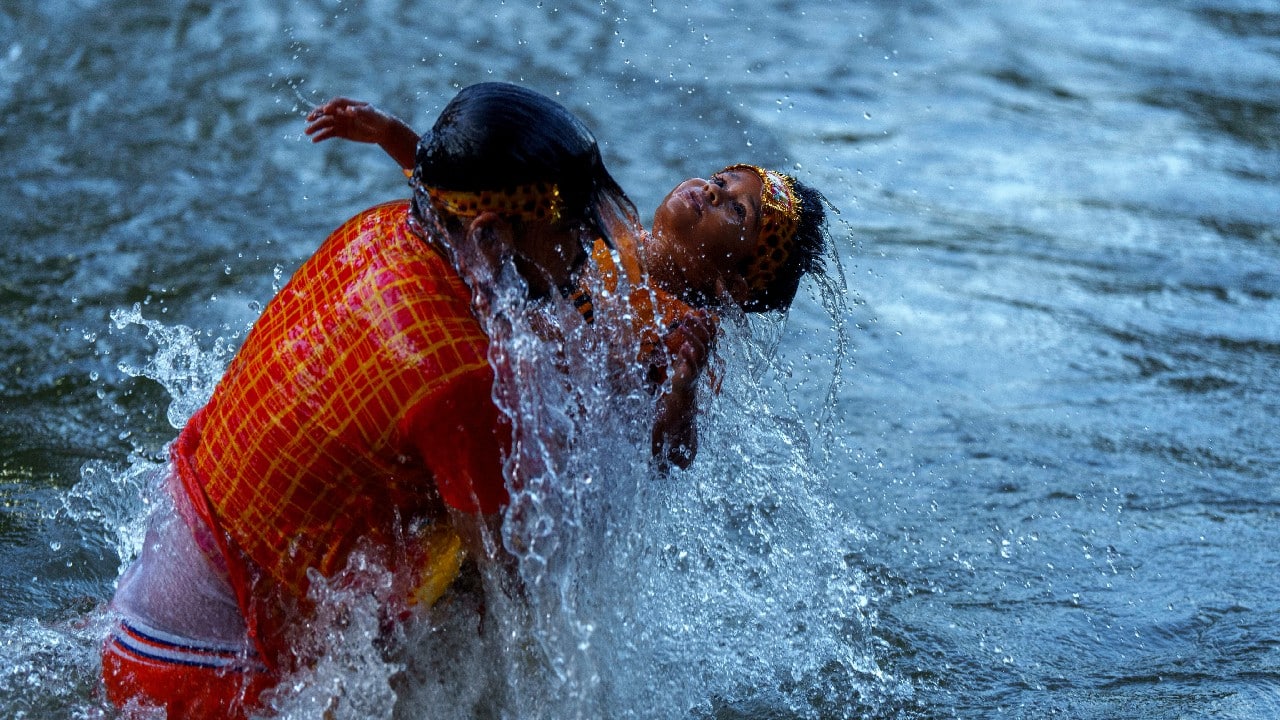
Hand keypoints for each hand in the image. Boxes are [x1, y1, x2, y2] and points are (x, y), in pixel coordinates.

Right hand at [304, 97, 420, 170]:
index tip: (325, 110)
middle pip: (327, 112)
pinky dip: (321, 136)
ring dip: (316, 127)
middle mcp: (342, 112)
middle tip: (309, 119)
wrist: (382, 130)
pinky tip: (314, 140)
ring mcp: (340, 122)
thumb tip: (349, 110)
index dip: (331, 106)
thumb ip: (360, 112)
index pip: (337, 103)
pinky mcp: (341, 131)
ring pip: (325, 123)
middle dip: (317, 115)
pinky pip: (329, 133)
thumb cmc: (377, 119)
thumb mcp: (371, 115)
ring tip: (307, 132)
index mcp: (349, 104)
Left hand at [662, 309, 716, 390]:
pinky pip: (692, 364)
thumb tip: (689, 317)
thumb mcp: (687, 348)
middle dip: (698, 325)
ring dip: (691, 337)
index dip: (708, 321)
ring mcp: (699, 365)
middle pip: (706, 338)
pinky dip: (688, 355)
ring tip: (681, 327)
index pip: (711, 332)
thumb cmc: (684, 367)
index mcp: (705, 348)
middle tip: (688, 314)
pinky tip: (683, 347)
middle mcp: (705, 356)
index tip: (701, 310)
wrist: (681, 388)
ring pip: (700, 349)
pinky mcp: (691, 374)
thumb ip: (690, 334)